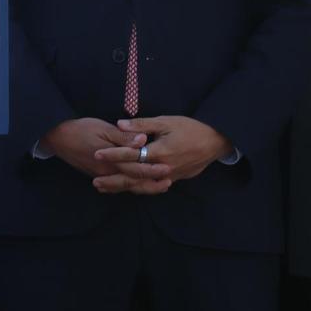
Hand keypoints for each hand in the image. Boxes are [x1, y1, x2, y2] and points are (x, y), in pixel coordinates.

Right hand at [41, 118, 162, 192]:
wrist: (58, 138)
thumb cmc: (81, 129)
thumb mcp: (103, 128)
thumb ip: (123, 137)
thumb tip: (142, 140)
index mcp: (111, 159)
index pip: (136, 167)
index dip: (152, 169)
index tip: (167, 169)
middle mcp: (107, 171)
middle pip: (133, 182)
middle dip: (151, 183)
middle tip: (168, 182)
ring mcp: (102, 175)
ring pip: (126, 186)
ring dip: (143, 187)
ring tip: (158, 186)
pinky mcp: (97, 175)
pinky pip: (116, 186)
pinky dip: (129, 187)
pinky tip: (137, 186)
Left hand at [102, 116, 233, 185]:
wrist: (215, 142)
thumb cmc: (190, 128)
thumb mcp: (166, 122)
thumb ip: (142, 125)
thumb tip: (119, 124)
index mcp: (160, 152)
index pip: (131, 155)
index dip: (113, 154)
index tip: (97, 154)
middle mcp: (163, 168)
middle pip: (134, 177)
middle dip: (113, 180)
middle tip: (95, 181)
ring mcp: (169, 177)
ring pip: (142, 186)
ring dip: (123, 187)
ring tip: (105, 188)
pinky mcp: (174, 180)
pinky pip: (152, 187)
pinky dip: (138, 188)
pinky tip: (127, 188)